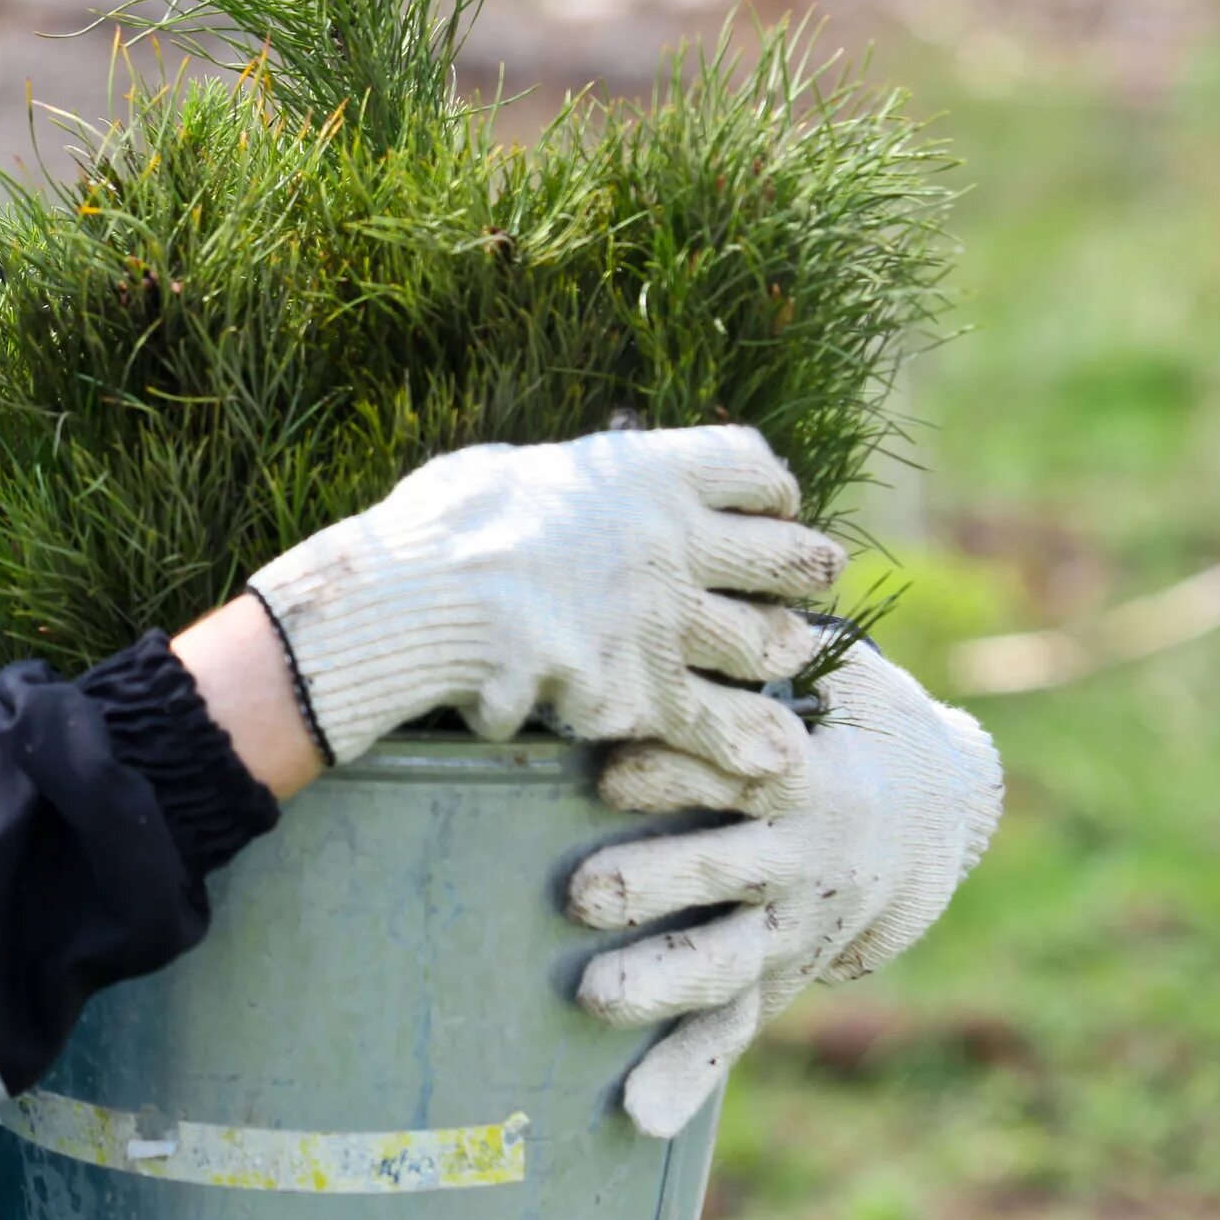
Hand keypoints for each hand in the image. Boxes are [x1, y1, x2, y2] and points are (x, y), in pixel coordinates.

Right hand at [245, 424, 846, 775]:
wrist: (415, 603)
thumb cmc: (439, 526)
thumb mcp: (507, 469)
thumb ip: (562, 479)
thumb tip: (569, 479)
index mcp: (643, 475)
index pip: (752, 467)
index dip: (771, 491)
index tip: (765, 508)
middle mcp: (675, 544)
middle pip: (789, 556)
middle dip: (804, 571)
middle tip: (805, 581)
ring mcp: (667, 624)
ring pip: (770, 642)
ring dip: (776, 649)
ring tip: (774, 654)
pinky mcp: (644, 695)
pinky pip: (724, 725)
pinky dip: (752, 741)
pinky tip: (772, 752)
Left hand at [566, 636, 1005, 1136]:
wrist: (943, 802)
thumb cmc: (847, 712)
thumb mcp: (830, 668)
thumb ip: (769, 641)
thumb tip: (716, 565)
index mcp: (802, 770)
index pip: (735, 764)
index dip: (678, 765)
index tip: (612, 767)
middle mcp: (797, 855)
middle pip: (722, 871)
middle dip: (656, 881)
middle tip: (586, 893)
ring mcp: (791, 922)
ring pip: (724, 959)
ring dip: (660, 983)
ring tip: (594, 999)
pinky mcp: (783, 972)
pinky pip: (734, 1028)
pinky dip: (689, 1076)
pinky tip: (639, 1118)